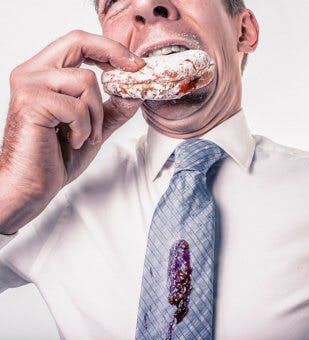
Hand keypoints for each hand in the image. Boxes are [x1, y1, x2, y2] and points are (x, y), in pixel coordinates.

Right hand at [0, 30, 144, 231]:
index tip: (136, 63)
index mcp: (44, 74)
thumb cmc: (56, 157)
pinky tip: (72, 141)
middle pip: (78, 42)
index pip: (78, 42)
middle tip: (136, 69)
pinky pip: (78, 107)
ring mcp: (29, 85)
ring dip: (96, 115)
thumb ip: (112, 109)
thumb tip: (136, 92)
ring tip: (84, 135)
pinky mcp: (31, 102)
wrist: (32, 185)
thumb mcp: (94, 127)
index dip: (110, 48)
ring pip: (86, 81)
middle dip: (113, 54)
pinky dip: (84, 128)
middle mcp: (32, 73)